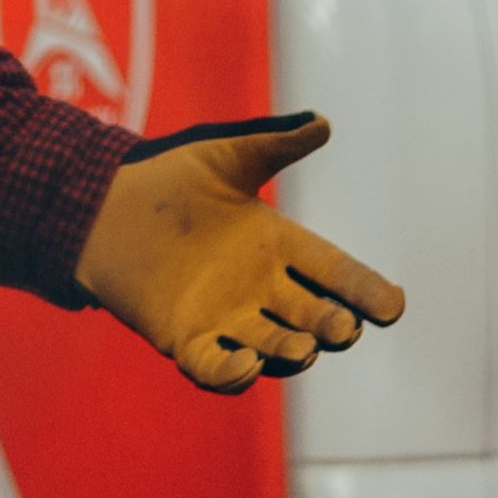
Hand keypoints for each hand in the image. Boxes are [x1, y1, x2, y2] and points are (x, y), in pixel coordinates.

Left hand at [70, 113, 408, 390]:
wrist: (103, 207)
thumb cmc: (168, 179)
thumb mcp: (225, 157)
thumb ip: (273, 146)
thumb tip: (322, 123)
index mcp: (279, 245)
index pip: (335, 273)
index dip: (365, 290)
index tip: (394, 305)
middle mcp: (261, 288)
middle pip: (311, 315)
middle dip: (332, 325)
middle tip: (345, 328)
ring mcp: (226, 317)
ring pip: (272, 346)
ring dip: (291, 353)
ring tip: (306, 350)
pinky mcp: (186, 339)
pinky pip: (216, 367)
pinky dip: (232, 374)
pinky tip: (245, 367)